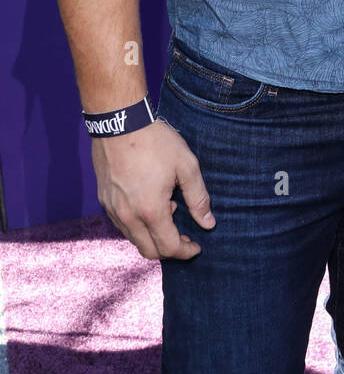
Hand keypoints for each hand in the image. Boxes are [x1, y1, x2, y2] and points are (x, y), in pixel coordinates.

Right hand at [92, 117, 214, 259]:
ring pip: (134, 239)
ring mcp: (113, 210)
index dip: (186, 252)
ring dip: (152, 236)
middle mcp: (128, 216)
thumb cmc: (155, 141)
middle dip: (169, 249)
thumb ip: (198, 198)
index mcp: (151, 211)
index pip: (169, 248)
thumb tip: (208, 223)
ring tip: (168, 209)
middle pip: (149, 251)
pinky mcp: (104, 200)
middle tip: (184, 236)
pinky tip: (149, 202)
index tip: (197, 246)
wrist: (119, 122)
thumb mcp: (186, 166)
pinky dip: (138, 224)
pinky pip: (122, 224)